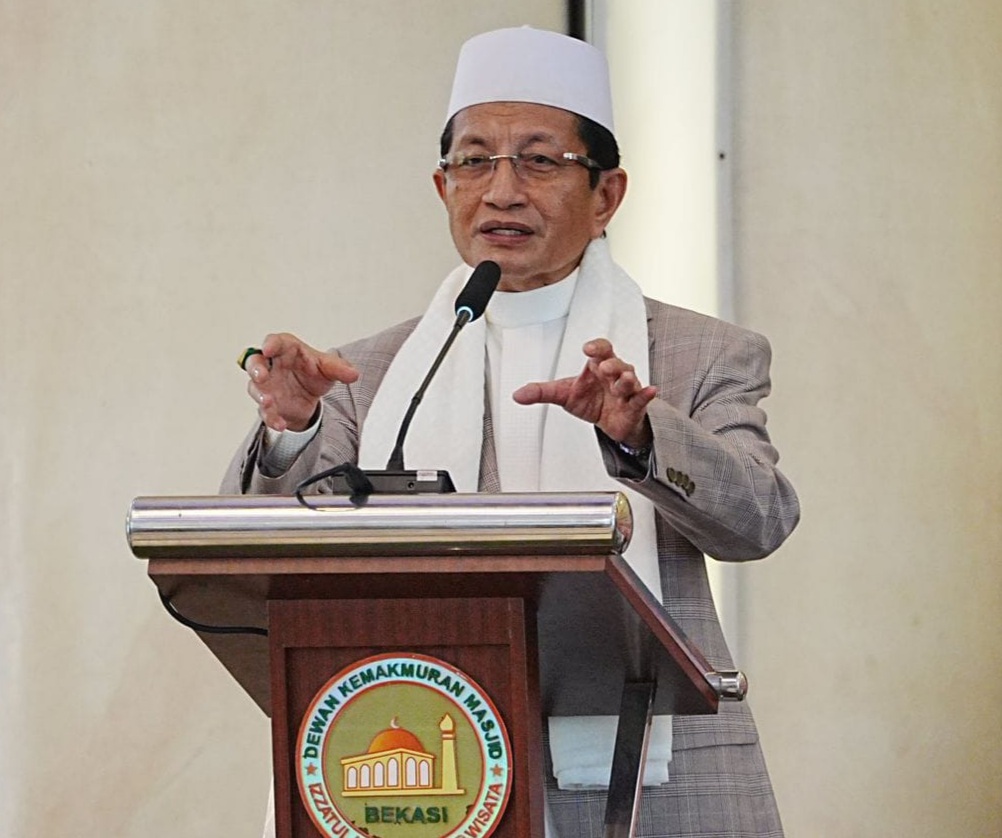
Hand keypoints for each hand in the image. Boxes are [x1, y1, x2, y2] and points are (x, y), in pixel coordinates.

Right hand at [243, 333, 358, 431]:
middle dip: (255, 368)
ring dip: (260, 395)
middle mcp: (271, 366)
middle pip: (254, 362)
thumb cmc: (314, 372)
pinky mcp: (269, 405)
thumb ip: (340, 369)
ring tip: (269, 402)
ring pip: (255, 388)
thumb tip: (354, 374)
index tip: (268, 348)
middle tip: (261, 375)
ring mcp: (267, 386)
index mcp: (286, 350)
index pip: (275, 342)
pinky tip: (280, 424)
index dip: (270, 344)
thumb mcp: (329, 368)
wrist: (312, 395)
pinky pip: (265, 412)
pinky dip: (271, 418)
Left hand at [512, 338, 655, 446]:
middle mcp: (614, 374)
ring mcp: (626, 389)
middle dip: (611, 364)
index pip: (601, 349)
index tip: (587, 349)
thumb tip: (517, 394)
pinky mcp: (634, 406)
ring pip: (630, 379)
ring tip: (623, 380)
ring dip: (626, 378)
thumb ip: (541, 392)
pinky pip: (642, 398)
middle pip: (616, 362)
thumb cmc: (590, 400)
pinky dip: (646, 394)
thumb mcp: (563, 395)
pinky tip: (650, 390)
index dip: (597, 347)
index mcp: (597, 365)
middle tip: (602, 368)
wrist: (608, 423)